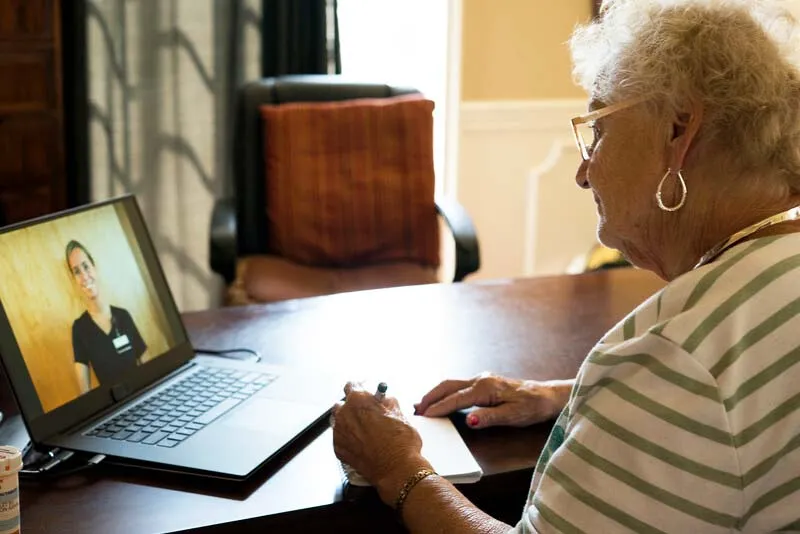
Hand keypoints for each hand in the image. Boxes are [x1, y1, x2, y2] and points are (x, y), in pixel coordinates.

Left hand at [332, 382, 432, 504]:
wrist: (397, 469)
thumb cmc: (401, 442)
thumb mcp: (400, 413)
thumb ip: (386, 402)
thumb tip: (383, 399)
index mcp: (358, 400)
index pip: (352, 385)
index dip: (360, 388)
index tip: (364, 392)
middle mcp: (344, 414)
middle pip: (343, 404)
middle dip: (354, 408)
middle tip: (367, 414)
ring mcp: (339, 432)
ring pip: (339, 422)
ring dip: (349, 423)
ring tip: (365, 431)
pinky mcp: (338, 449)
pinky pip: (340, 438)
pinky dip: (348, 439)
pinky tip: (362, 444)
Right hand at [414, 373, 573, 428]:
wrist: (546, 396)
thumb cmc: (532, 407)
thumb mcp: (513, 416)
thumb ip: (490, 418)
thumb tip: (470, 421)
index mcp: (485, 388)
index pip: (455, 399)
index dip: (438, 408)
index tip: (423, 416)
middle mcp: (480, 380)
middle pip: (447, 386)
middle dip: (430, 397)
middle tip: (415, 411)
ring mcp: (481, 379)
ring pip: (451, 384)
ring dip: (435, 394)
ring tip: (421, 406)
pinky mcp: (483, 383)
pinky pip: (458, 386)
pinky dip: (444, 393)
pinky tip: (439, 400)